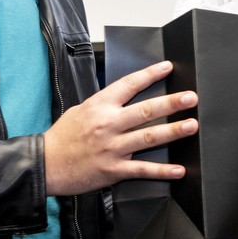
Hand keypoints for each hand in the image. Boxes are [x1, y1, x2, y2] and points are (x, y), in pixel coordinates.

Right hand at [44, 61, 198, 195]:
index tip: (168, 67)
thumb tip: (125, 97)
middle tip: (190, 97)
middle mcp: (108, 125)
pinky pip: (142, 169)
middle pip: (145, 111)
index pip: (129, 85)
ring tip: (191, 125)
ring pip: (148, 138)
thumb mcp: (80, 111)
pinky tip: (178, 169)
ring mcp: (112, 148)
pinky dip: (162, 171)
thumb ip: (104, 105)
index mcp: (99, 106)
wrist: (45, 164)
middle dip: (171, 103)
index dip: (150, 74)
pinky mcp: (114, 169)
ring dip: (173, 131)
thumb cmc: (62, 138)